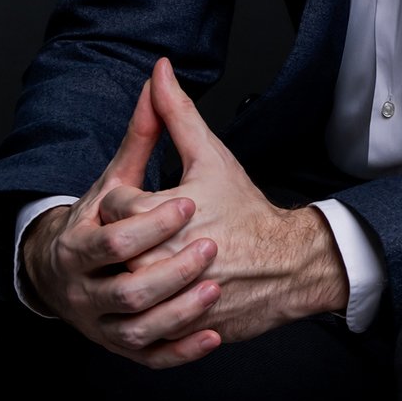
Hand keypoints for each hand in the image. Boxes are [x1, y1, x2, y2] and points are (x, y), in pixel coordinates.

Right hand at [19, 77, 224, 368]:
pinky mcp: (127, 348)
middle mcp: (85, 291)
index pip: (111, 242)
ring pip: (138, 330)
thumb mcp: (120, 177)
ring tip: (215, 288)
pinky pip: (152, 358)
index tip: (191, 203)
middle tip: (210, 248)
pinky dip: (182, 351)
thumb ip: (143, 132)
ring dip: (179, 312)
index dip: (150, 224)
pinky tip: (214, 336)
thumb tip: (159, 74)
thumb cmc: (105, 217)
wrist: (73, 273)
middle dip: (170, 272)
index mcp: (79, 245)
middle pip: (125, 292)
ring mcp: (105, 324)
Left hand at [129, 57, 350, 344]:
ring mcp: (168, 300)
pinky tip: (167, 295)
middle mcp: (158, 262)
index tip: (153, 202)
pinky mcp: (178, 329)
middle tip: (159, 234)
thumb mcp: (209, 157)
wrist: (289, 264)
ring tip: (162, 263)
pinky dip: (151, 313)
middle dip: (133, 240)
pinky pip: (146, 328)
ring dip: (139, 278)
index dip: (129, 202)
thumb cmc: (246, 209)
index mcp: (159, 217)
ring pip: (126, 293)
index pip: (112, 208)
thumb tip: (159, 71)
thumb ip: (176, 113)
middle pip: (114, 251)